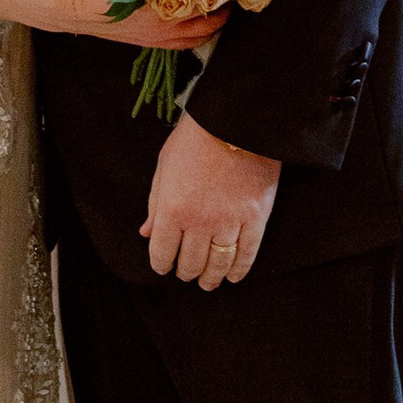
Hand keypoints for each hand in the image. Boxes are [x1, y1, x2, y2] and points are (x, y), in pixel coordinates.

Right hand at [49, 0, 223, 51]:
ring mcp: (157, 39)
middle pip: (210, 22)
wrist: (71, 5)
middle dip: (224, 6)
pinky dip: (196, 33)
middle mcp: (164, 27)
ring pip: (199, 37)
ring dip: (213, 22)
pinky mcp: (149, 44)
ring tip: (218, 3)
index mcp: (162, 5)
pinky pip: (184, 44)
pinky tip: (196, 17)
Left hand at [143, 112, 280, 290]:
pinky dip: (240, 269)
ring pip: (219, 263)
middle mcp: (199, 222)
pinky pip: (247, 253)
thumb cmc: (195, 137)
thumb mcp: (164, 166)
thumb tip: (146, 232)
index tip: (164, 266)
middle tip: (187, 274)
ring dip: (212, 277)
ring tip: (208, 283)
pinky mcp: (256, 218)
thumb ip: (155, 203)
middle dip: (186, 272)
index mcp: (172, 209)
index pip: (162, 251)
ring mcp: (230, 222)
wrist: (235, 119)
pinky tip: (234, 277)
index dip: (161, 263)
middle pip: (191, 262)